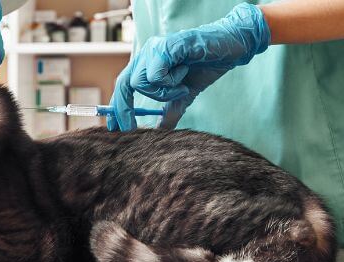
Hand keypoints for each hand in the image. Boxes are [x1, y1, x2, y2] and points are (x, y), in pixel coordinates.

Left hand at [108, 3, 269, 130]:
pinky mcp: (165, 46)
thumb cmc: (206, 66)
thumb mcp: (184, 95)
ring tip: (181, 86)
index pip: (123, 86)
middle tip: (131, 128)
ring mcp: (154, 48)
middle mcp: (146, 54)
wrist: (230, 48)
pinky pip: (156, 74)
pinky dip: (170, 81)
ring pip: (140, 82)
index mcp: (147, 63)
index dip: (116, 107)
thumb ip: (170, 112)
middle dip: (124, 109)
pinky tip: (184, 73)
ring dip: (162, 93)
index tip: (114, 128)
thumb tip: (159, 133)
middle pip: (123, 84)